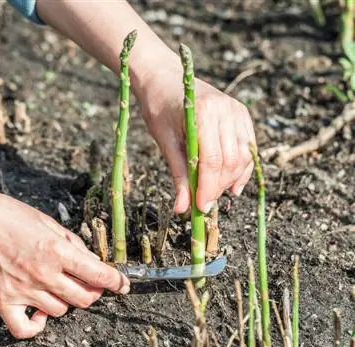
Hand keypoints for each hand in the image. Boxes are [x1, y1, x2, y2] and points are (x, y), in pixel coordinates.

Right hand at [0, 191, 129, 338]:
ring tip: (56, 287)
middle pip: (84, 298)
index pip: (99, 275)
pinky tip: (38, 313)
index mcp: (57, 251)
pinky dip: (36, 325)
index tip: (122, 284)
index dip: (117, 281)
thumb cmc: (7, 213)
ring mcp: (23, 290)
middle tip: (87, 283)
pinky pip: (25, 329)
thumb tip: (90, 260)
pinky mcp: (2, 300)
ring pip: (60, 311)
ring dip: (65, 301)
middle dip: (93, 292)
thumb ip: (71, 242)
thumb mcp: (47, 221)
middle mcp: (44, 273)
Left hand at [133, 53, 255, 213]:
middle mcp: (227, 109)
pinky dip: (241, 169)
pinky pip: (248, 148)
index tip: (200, 207)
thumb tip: (183, 209)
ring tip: (212, 192)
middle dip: (218, 186)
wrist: (164, 78)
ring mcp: (237, 110)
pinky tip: (232, 185)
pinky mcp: (242, 114)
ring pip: (243, 157)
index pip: (212, 160)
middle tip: (202, 202)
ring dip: (229, 180)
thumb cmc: (159, 107)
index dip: (208, 188)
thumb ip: (178, 174)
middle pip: (231, 161)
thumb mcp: (164, 141)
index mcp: (204, 112)